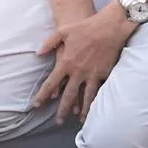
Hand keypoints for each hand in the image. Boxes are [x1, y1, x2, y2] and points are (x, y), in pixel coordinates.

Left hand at [33, 4, 133, 123]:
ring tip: (79, 121)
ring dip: (82, 110)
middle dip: (62, 110)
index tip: (37, 106)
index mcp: (65, 63)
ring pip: (86, 96)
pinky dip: (97, 100)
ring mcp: (92, 73)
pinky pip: (100, 89)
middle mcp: (78, 71)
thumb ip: (49, 43)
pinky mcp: (105, 72)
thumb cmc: (85, 27)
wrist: (110, 26)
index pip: (51, 84)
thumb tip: (38, 53)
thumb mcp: (62, 31)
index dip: (42, 96)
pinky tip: (97, 107)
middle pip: (68, 95)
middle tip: (58, 122)